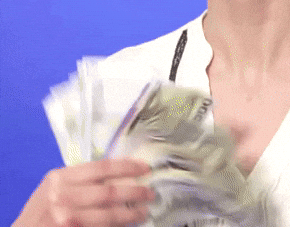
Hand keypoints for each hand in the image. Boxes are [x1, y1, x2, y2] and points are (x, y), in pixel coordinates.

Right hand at [12, 158, 155, 226]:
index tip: (145, 168)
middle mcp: (63, 196)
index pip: (102, 167)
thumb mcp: (57, 186)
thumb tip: (120, 173)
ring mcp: (66, 218)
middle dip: (134, 191)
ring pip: (108, 215)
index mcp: (61, 177)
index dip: (127, 167)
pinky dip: (117, 226)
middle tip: (150, 193)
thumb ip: (82, 178)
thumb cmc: (42, 209)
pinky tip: (128, 224)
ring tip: (144, 211)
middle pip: (108, 191)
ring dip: (130, 213)